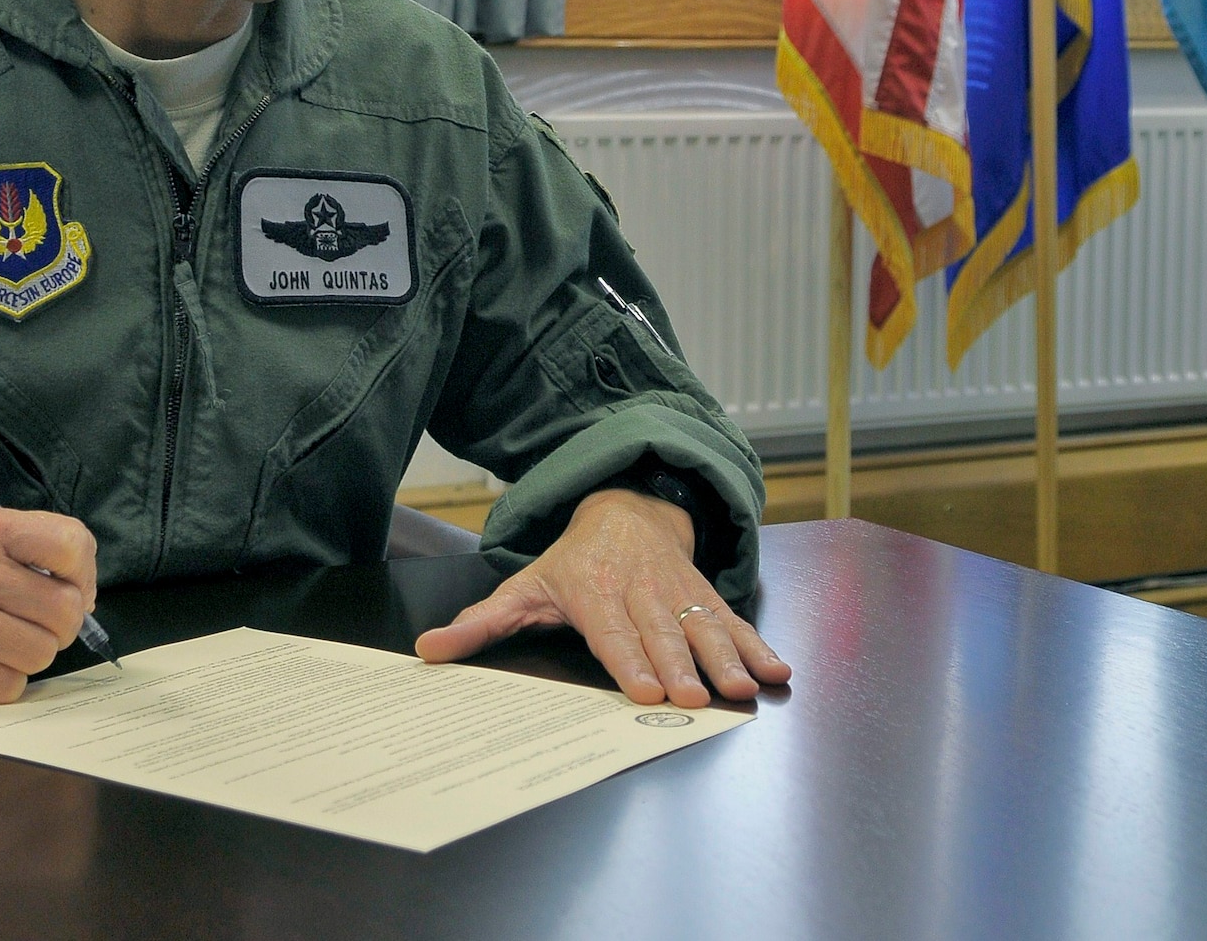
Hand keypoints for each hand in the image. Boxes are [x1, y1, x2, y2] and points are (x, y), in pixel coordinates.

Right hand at [0, 508, 97, 702]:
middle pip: (64, 611)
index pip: (70, 543)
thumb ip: (24, 550)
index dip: (82, 574)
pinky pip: (6, 687)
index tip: (67, 588)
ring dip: (27, 657)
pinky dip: (0, 683)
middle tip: (30, 625)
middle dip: (57, 626)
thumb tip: (83, 594)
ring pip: (40, 653)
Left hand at [415, 488, 789, 706]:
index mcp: (595, 590)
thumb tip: (429, 651)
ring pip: (703, 624)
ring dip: (725, 657)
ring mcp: (677, 588)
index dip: (629, 659)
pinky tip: (777, 670)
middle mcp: (640, 588)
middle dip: (679, 666)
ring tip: (743, 687)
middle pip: (662, 631)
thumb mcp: (523, 586)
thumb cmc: (572, 562)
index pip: (612, 630)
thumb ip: (480, 623)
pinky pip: (733, 618)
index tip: (643, 690)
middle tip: (692, 699)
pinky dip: (757, 643)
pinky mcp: (705, 591)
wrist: (625, 506)